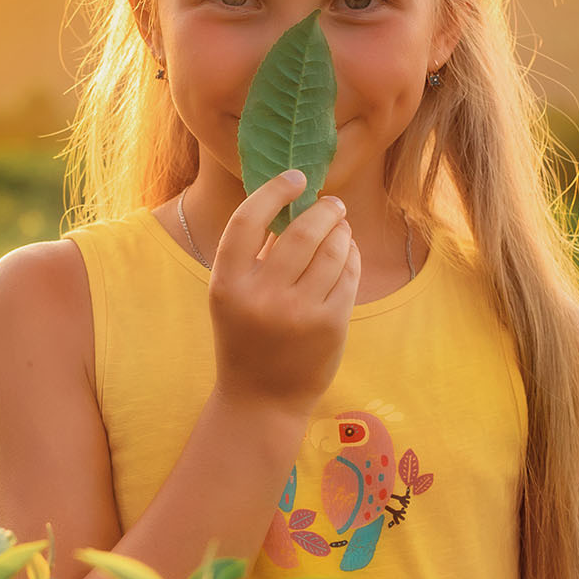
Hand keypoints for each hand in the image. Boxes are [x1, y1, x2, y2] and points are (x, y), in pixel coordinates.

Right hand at [209, 169, 358, 418]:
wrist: (262, 400)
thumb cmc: (247, 339)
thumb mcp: (233, 297)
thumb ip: (254, 255)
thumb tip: (293, 203)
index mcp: (228, 284)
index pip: (247, 220)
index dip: (274, 191)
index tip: (296, 179)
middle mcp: (261, 297)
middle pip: (301, 231)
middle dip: (323, 210)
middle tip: (332, 204)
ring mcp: (298, 312)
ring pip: (332, 250)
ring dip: (341, 231)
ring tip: (340, 228)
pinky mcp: (330, 325)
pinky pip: (348, 274)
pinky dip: (351, 256)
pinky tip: (347, 253)